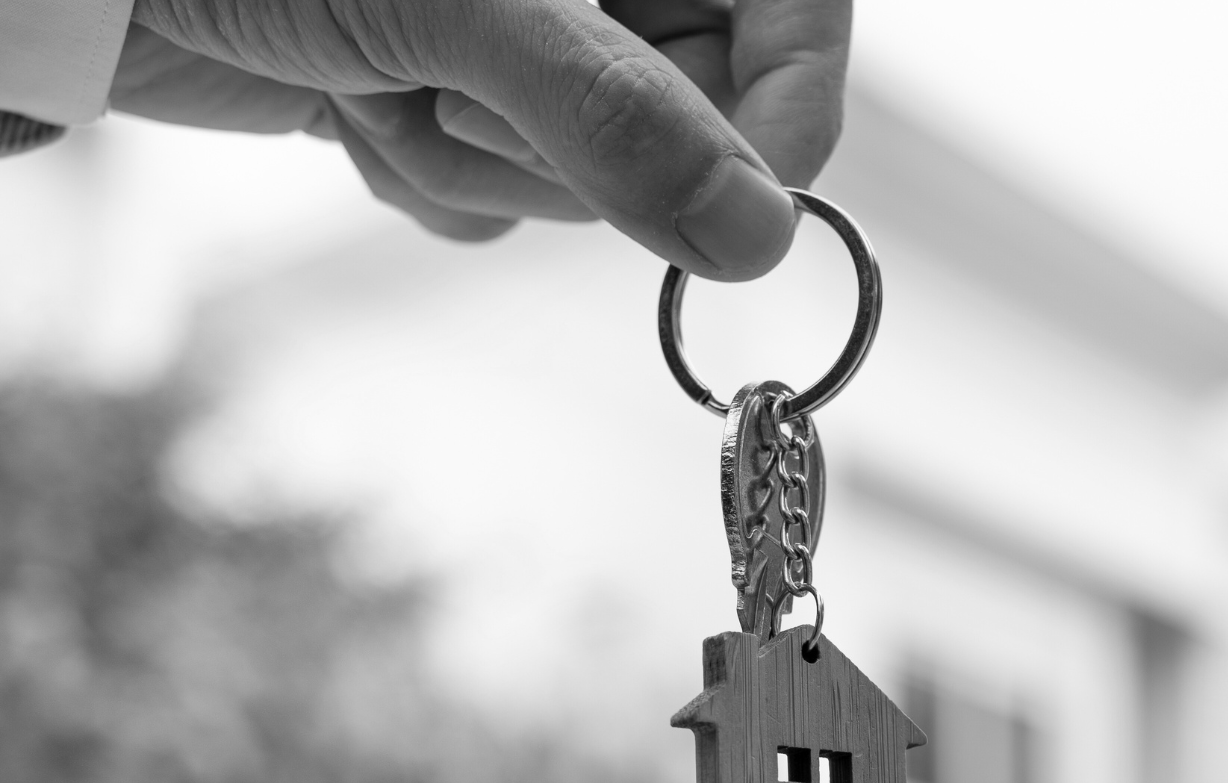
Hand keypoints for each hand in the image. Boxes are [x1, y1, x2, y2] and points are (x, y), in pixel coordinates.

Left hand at [115, 0, 850, 274]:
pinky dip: (427, 175)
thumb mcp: (459, 8)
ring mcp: (531, 35)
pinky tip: (354, 104)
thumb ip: (619, 116)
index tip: (747, 212)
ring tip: (383, 78)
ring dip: (481, 158)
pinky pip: (509, 195)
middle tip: (460, 92)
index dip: (790, 112)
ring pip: (601, 171)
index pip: (796, 12)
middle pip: (702, 110)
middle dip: (582, 141)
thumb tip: (760, 238)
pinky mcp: (459, 94)